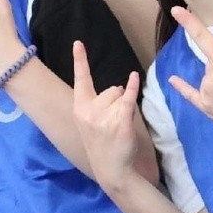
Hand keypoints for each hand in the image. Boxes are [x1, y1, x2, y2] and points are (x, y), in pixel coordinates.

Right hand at [72, 42, 142, 189]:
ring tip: (118, 127)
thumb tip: (117, 89)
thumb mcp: (88, 124)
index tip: (78, 42)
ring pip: (120, 95)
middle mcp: (89, 110)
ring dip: (124, 107)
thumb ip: (95, 105)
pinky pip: (128, 97)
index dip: (80, 60)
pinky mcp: (120, 120)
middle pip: (109, 89)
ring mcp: (104, 116)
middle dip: (115, 100)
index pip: (80, 80)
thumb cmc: (101, 145)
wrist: (110, 169)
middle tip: (112, 123)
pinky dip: (133, 87)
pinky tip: (135, 77)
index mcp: (79, 109)